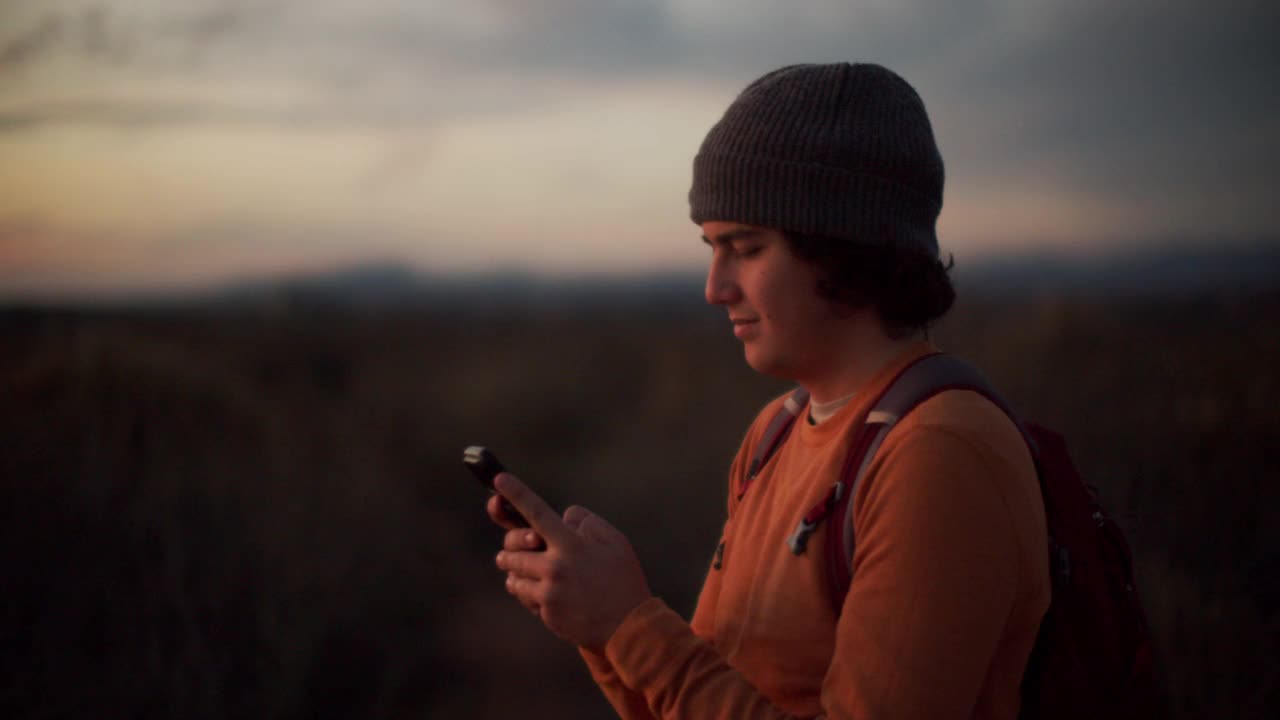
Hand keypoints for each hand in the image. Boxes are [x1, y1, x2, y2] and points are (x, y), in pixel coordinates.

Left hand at [493, 473, 651, 650]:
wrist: (627, 627)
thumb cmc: (623, 579)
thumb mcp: (615, 541)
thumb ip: (587, 522)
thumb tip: (564, 516)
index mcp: (571, 544)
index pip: (537, 512)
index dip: (516, 494)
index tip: (499, 480)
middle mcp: (555, 566)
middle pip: (513, 550)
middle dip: (509, 549)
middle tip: (508, 553)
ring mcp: (549, 591)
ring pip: (514, 576)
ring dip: (516, 573)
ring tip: (529, 575)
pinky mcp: (546, 612)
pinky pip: (525, 597)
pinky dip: (528, 593)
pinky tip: (546, 595)